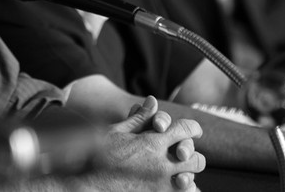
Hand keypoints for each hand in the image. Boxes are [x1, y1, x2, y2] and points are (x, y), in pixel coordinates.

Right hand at [89, 96, 204, 190]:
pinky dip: (183, 190)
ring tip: (178, 173)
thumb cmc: (98, 155)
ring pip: (192, 180)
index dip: (192, 128)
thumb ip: (139, 118)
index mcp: (153, 142)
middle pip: (197, 158)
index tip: (191, 131)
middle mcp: (162, 164)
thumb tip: (152, 101)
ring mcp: (162, 184)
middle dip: (191, 155)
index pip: (186, 130)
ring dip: (188, 174)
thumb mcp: (117, 132)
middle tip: (182, 154)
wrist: (88, 181)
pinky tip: (173, 186)